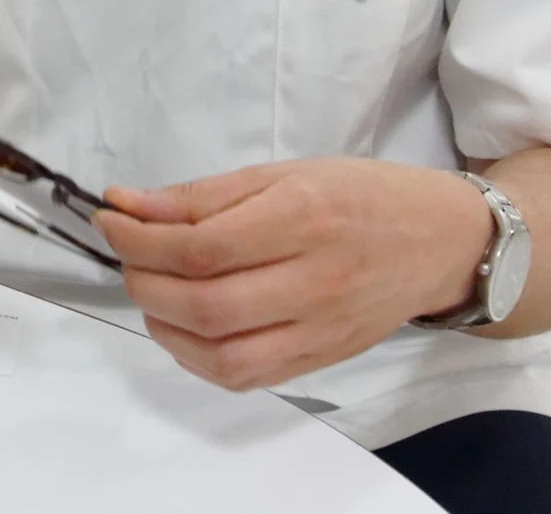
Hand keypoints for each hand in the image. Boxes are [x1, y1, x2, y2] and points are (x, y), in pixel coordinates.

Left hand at [95, 158, 492, 391]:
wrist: (439, 241)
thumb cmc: (361, 195)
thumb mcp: (284, 173)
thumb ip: (204, 195)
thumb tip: (129, 204)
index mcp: (304, 217)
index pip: (202, 245)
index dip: (140, 238)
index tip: (111, 220)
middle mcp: (315, 279)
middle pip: (206, 303)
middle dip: (145, 282)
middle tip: (129, 257)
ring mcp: (320, 328)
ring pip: (223, 353)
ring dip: (166, 326)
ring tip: (153, 293)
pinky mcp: (320, 358)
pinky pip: (246, 376)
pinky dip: (199, 358)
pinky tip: (185, 327)